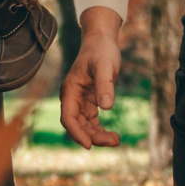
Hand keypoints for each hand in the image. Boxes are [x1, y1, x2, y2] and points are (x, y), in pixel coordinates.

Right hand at [59, 8, 124, 146]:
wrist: (102, 41)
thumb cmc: (101, 51)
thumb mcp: (105, 66)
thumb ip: (104, 85)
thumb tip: (106, 106)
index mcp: (70, 90)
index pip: (68, 117)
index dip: (77, 132)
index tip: (89, 145)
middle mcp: (72, 98)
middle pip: (77, 125)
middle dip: (93, 136)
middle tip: (114, 141)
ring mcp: (80, 101)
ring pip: (85, 125)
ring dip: (97, 135)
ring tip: (116, 140)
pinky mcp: (90, 101)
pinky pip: (92, 121)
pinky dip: (100, 129)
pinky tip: (113, 135)